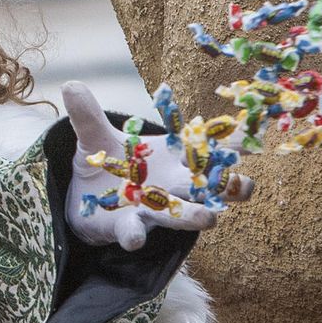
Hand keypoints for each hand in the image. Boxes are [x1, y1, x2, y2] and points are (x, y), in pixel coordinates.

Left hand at [62, 81, 252, 250]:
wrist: (85, 196)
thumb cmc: (109, 163)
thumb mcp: (95, 136)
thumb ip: (88, 115)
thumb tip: (71, 84)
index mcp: (171, 158)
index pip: (207, 149)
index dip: (232, 145)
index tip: (251, 140)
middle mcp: (170, 186)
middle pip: (209, 187)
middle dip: (227, 186)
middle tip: (243, 185)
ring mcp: (151, 209)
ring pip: (182, 215)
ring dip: (193, 215)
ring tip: (208, 218)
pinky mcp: (127, 227)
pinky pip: (135, 233)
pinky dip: (134, 235)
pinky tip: (134, 237)